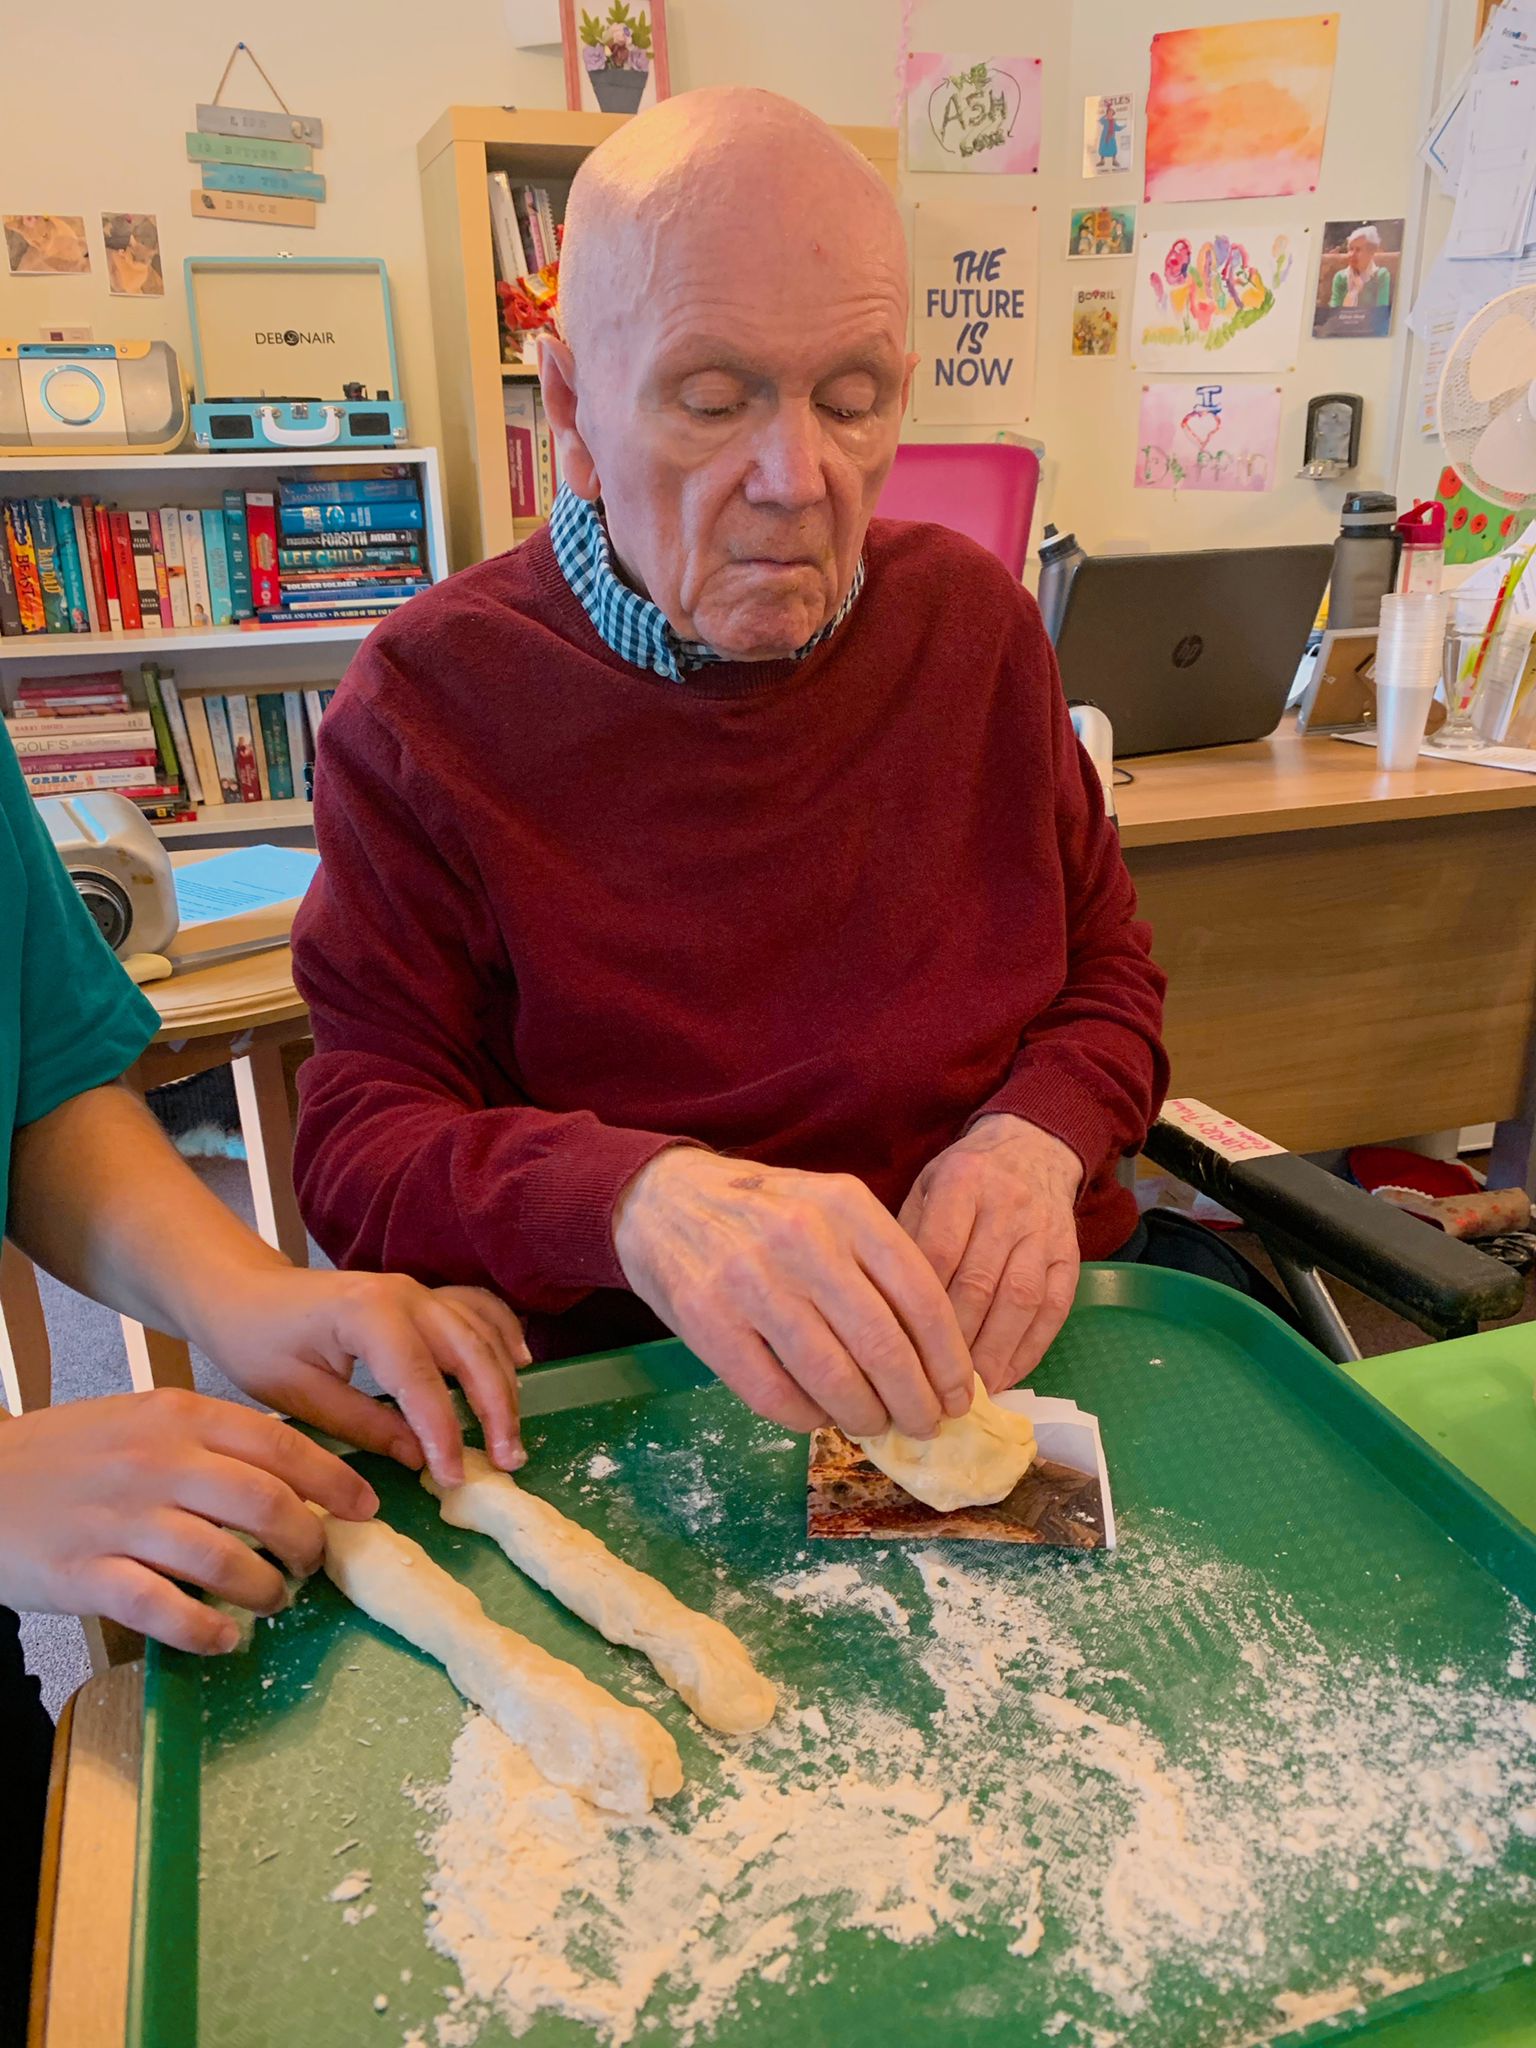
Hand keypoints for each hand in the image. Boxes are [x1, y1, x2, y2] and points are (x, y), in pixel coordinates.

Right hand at [0, 1390, 376, 1653]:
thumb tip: (290, 1475)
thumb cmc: (69, 1455)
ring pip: (225, 1560)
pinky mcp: (85, 1575)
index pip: (279, 1444)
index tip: (363, 1508)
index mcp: (177, 1417)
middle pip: (266, 1504)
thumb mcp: (142, 1421)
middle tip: (313, 1564)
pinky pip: (166, 1610)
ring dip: (266, 1590)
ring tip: (273, 1600)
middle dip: (308, 1543)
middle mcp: (157, 1462)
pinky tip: (224, 1638)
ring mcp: (120, 1520)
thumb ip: (209, 1441)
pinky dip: (208, 1631)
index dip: (333, 1480)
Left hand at [186, 1271, 529, 1487]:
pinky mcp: (424, 1294)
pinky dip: (503, 1336)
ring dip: (504, 1383)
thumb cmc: (259, 1344)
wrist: (244, 1293)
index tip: (455, 1477)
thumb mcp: (300, 1396)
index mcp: (369, 1316)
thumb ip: (363, 1425)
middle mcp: (407, 1295)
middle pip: (471, 1352)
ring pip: (482, 1333)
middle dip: (496, 1409)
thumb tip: (419, 1459)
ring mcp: (420, 1289)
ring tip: (512, 1435)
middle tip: (508, 1461)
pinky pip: (479, 1309)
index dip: (445, 1434)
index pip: (422, 1382)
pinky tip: (519, 1365)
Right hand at [613, 1149, 973, 1438]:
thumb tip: (934, 1356)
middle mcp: (804, 1240)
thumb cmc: (763, 1212)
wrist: (662, 1199)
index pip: (921, 1296)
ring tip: (875, 1425)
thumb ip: (877, 1264)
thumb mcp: (829, 1208)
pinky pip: (775, 1395)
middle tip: (925, 1425)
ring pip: (833, 1378)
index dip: (949, 1359)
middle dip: (916, 1401)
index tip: (960, 1395)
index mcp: (847, 1206)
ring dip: (865, 1416)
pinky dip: (808, 1418)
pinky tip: (819, 1416)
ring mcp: (752, 1281)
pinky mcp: (708, 1321)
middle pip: (883, 1345)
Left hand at [897, 1115, 1082, 1392]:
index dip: (919, 1306)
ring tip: (968, 1391)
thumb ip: (906, 1236)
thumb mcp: (925, 1185)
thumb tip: (884, 1307)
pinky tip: (1005, 1377)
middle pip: (979, 1282)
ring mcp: (1043, 1233)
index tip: (898, 1350)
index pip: (938, 1252)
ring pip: (1019, 1301)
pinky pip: (1053, 1310)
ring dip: (993, 1352)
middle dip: (953, 1341)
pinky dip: (1029, 1350)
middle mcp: (1007, 1206)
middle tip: (928, 1384)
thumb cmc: (965, 1177)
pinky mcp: (1069, 1257)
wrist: (1033, 1148)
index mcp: (962, 1183)